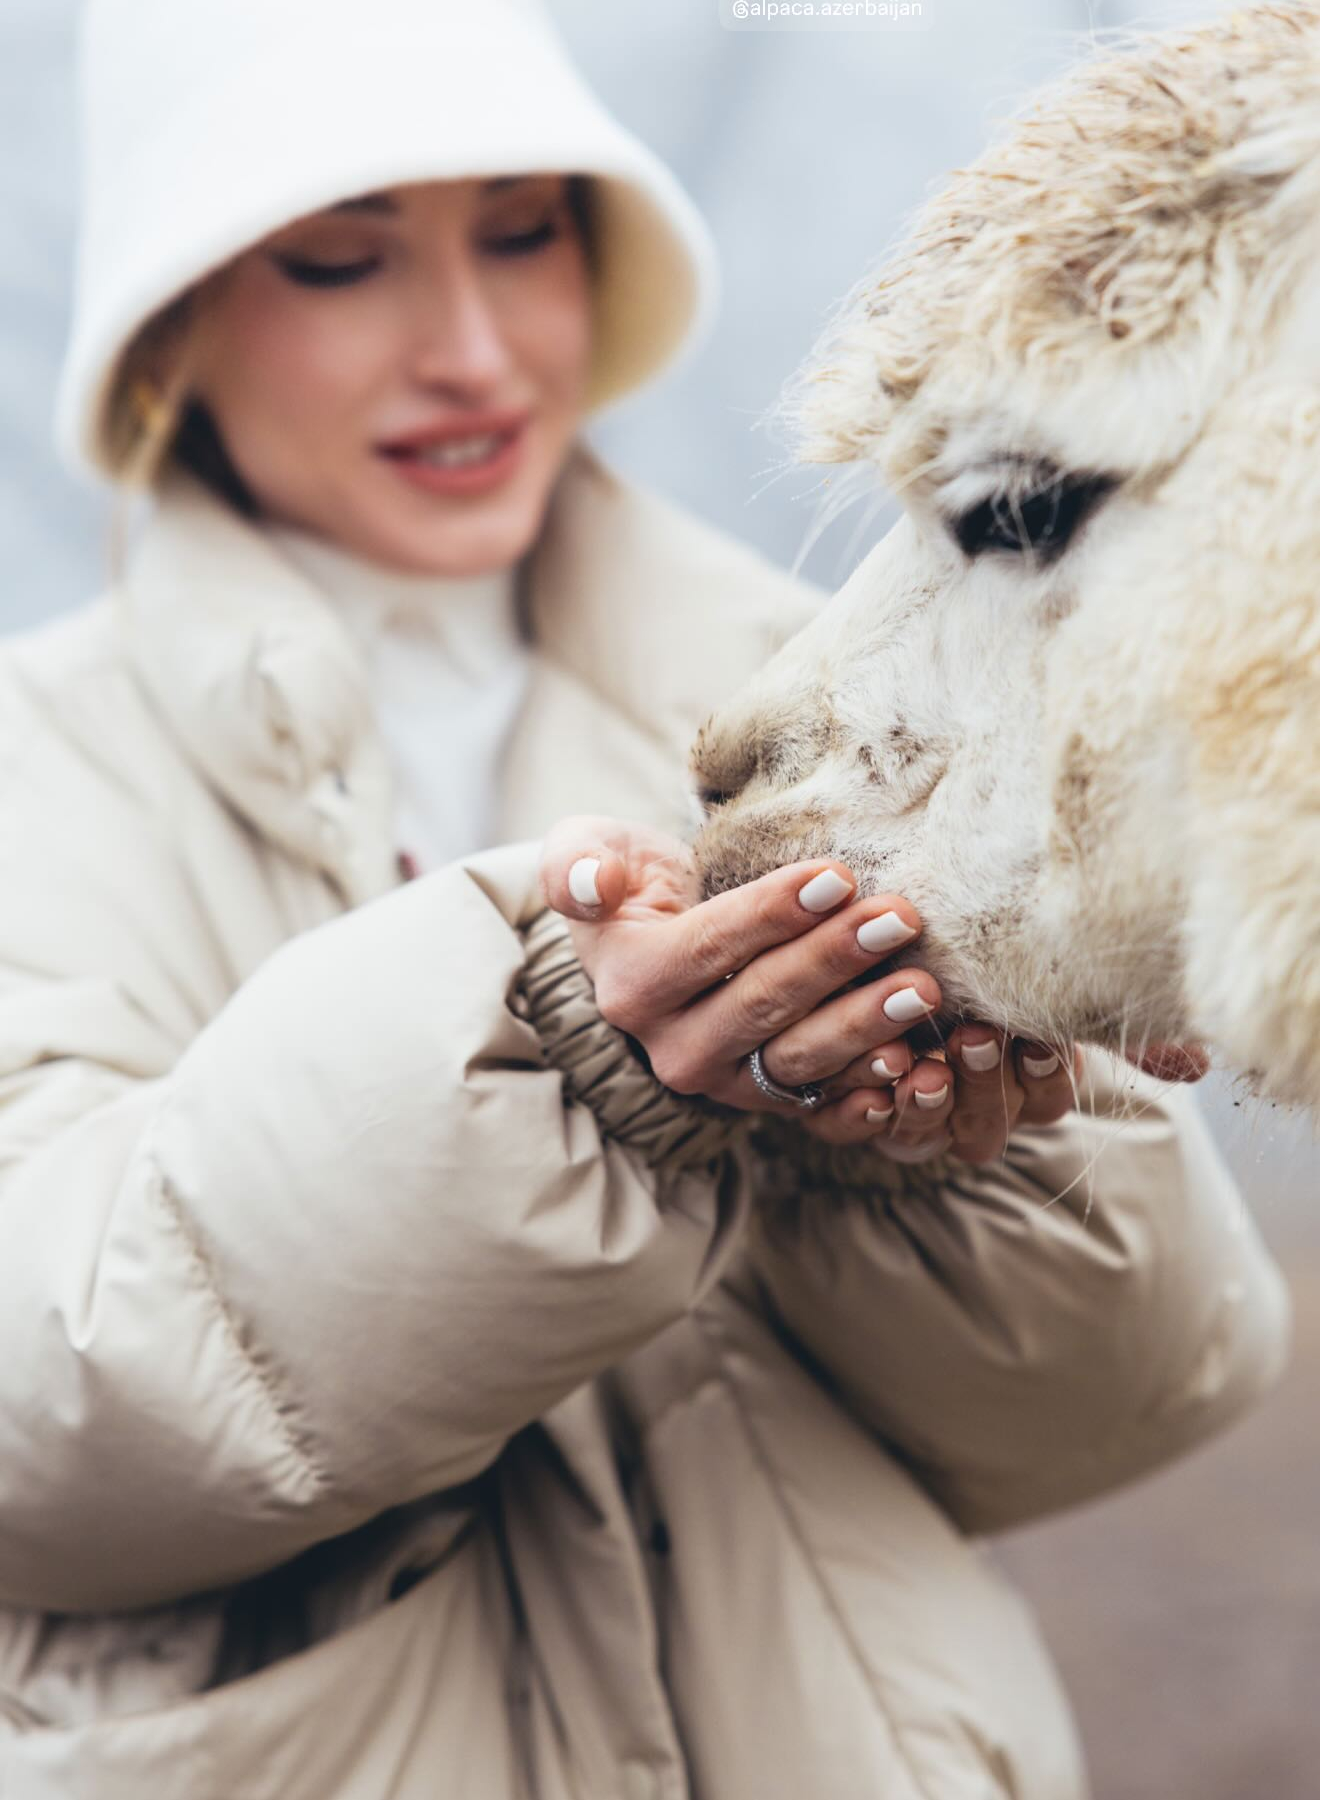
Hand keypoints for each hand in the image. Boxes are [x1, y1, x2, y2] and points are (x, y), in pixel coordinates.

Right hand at [538, 815, 933, 1139]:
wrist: (650, 943)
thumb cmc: (628, 883)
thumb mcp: (583, 850)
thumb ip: (574, 862)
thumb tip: (593, 885)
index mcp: (631, 986)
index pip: (708, 948)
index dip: (772, 914)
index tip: (838, 875)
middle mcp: (673, 1048)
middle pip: (762, 1005)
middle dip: (835, 960)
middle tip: (901, 918)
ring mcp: (724, 1083)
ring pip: (798, 1060)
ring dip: (865, 1026)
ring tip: (922, 986)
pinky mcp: (767, 1102)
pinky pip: (820, 1109)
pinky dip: (868, 1095)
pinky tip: (913, 1068)